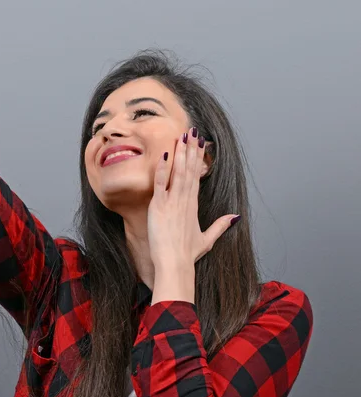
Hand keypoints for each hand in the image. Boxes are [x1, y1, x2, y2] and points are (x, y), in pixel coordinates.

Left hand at [148, 127, 238, 272]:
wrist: (175, 264)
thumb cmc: (187, 254)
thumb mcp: (206, 239)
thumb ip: (220, 226)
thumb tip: (236, 217)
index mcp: (194, 205)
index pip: (196, 176)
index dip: (198, 159)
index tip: (200, 143)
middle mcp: (185, 200)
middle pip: (190, 170)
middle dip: (191, 150)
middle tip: (193, 132)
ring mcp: (173, 202)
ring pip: (178, 172)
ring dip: (180, 153)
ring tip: (183, 136)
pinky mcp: (160, 206)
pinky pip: (161, 183)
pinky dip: (163, 168)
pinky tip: (165, 154)